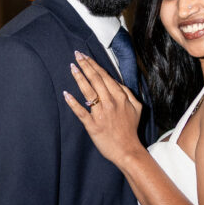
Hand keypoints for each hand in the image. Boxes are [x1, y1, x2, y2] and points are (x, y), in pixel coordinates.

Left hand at [64, 51, 142, 165]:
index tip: (86, 56)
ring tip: (72, 67)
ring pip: (88, 92)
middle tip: (76, 55)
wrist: (127, 150)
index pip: (105, 77)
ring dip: (79, 77)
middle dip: (85, 65)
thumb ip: (128, 93)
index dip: (94, 65)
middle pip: (95, 80)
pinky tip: (66, 94)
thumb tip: (117, 83)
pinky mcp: (92, 125)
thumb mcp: (137, 108)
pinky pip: (81, 112)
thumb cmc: (131, 129)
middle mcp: (110, 103)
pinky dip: (73, 103)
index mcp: (120, 97)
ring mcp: (101, 114)